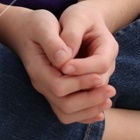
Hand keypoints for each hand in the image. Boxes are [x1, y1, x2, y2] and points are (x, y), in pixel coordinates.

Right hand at [3, 5, 116, 124]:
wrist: (28, 30)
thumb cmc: (37, 25)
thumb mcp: (43, 25)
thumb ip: (53, 42)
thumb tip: (64, 60)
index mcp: (38, 68)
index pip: (59, 86)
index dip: (80, 84)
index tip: (99, 76)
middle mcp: (41, 84)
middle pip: (65, 105)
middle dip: (90, 100)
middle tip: (111, 89)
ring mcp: (47, 90)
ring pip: (67, 113)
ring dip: (89, 110)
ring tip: (108, 100)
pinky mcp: (56, 92)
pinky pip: (68, 112)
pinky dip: (85, 114)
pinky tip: (100, 108)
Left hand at [56, 0, 117, 116]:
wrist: (84, 23)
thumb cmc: (79, 17)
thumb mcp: (75, 17)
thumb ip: (71, 34)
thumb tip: (62, 57)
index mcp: (108, 48)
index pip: (100, 64)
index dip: (82, 68)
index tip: (63, 66)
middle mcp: (108, 66)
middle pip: (99, 86)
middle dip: (79, 87)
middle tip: (56, 84)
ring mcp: (100, 78)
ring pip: (93, 98)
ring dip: (76, 100)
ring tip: (54, 94)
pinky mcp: (90, 86)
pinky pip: (86, 104)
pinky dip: (76, 108)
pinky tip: (60, 103)